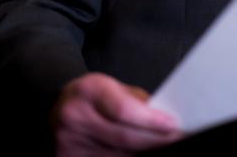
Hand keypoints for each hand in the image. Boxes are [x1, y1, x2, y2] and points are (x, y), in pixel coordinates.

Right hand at [53, 73, 180, 154]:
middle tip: (177, 139)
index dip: (151, 121)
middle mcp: (74, 116)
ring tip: (162, 147)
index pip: (124, 110)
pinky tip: (141, 154)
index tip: (172, 125)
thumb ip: (136, 101)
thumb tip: (165, 120)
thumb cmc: (92, 96)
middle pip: (123, 138)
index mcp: (88, 90)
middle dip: (155, 141)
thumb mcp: (113, 87)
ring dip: (144, 153)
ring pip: (117, 155)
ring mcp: (68, 142)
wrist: (59, 108)